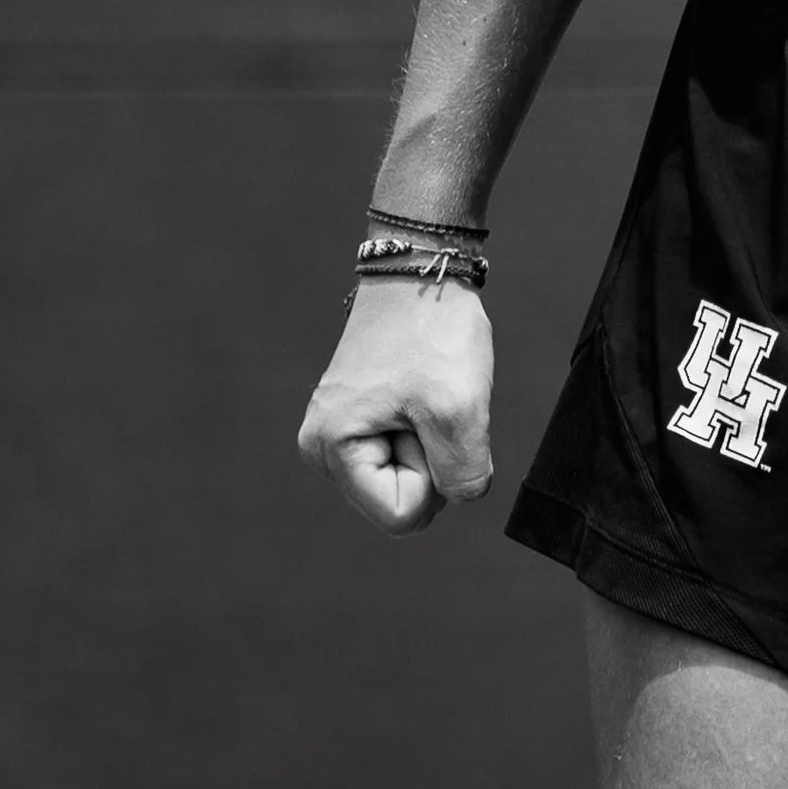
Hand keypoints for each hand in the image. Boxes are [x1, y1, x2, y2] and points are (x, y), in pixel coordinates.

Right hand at [299, 279, 494, 533]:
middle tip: (426, 399)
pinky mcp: (361, 419)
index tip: (427, 417)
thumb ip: (463, 474)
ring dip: (432, 440)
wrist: (423, 272)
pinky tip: (422, 390)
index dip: (434, 476)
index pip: (403, 515)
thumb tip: (460, 496)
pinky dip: (429, 426)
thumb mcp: (460, 408)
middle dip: (431, 458)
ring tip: (424, 391)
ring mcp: (340, 434)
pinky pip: (409, 450)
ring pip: (409, 475)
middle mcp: (323, 449)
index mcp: (331, 449)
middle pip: (402, 499)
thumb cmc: (433, 331)